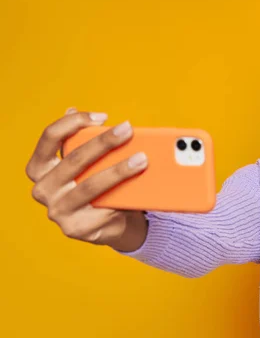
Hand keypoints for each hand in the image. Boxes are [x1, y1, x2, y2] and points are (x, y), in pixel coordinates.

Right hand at [25, 108, 148, 251]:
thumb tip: (72, 109)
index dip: (73, 123)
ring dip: (119, 170)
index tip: (102, 117)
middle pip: (74, 160)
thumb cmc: (98, 186)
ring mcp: (58, 211)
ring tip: (141, 159)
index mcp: (40, 168)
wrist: (111, 224)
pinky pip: (103, 208)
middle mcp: (43, 189)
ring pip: (90, 185)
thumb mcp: (86, 163)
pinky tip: (139, 187)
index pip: (50, 138)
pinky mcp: (77, 229)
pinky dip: (122, 196)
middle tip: (128, 130)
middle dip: (103, 142)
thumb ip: (78, 139)